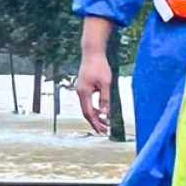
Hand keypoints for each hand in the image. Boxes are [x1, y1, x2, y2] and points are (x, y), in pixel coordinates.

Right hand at [75, 15, 117, 134]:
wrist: (92, 53)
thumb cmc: (100, 67)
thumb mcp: (105, 83)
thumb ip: (105, 99)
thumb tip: (105, 114)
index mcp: (84, 93)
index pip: (89, 113)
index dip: (96, 123)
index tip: (103, 131)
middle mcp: (79, 92)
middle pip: (86, 112)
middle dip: (95, 123)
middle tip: (104, 132)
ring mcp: (80, 90)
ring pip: (86, 108)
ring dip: (95, 116)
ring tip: (105, 124)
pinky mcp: (82, 87)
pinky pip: (86, 102)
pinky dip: (93, 109)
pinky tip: (101, 112)